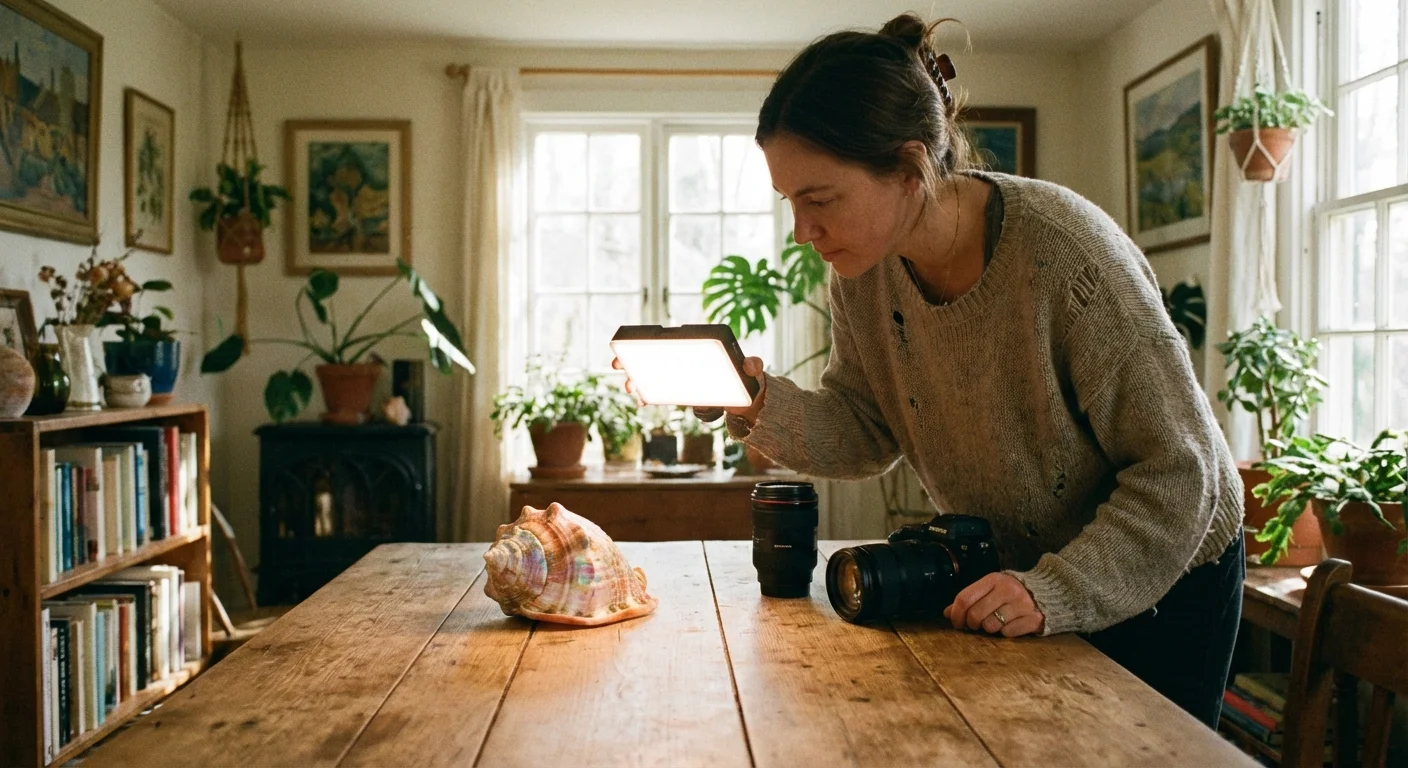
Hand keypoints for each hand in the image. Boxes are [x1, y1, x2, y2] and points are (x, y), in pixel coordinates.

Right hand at [610, 355, 767, 426]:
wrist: (746, 398)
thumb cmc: (745, 377)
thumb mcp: (750, 369)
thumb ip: (752, 365)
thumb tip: (750, 364)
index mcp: (697, 349)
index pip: (670, 342)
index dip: (648, 342)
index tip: (632, 344)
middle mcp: (685, 361)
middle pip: (654, 358)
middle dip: (633, 360)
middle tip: (618, 365)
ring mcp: (681, 377)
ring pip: (652, 376)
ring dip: (636, 379)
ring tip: (629, 386)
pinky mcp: (681, 393)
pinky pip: (660, 393)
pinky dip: (648, 396)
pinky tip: (641, 400)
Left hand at [943, 573, 1044, 637]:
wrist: (1045, 593)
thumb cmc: (1009, 593)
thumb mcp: (989, 590)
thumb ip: (969, 599)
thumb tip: (947, 613)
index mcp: (993, 579)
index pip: (964, 598)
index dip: (956, 614)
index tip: (956, 622)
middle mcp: (1008, 589)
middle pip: (975, 615)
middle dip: (971, 624)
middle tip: (976, 625)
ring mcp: (1022, 604)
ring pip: (990, 626)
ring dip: (989, 629)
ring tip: (996, 622)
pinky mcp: (1033, 618)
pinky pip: (1008, 633)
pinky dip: (1006, 633)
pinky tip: (1010, 625)